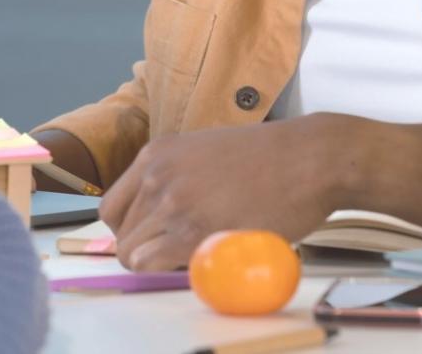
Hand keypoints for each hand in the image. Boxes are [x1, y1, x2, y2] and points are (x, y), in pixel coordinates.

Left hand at [99, 115, 348, 271]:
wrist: (310, 158)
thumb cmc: (270, 158)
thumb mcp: (206, 150)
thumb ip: (177, 176)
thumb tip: (161, 212)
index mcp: (157, 153)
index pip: (111, 207)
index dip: (130, 230)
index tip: (152, 239)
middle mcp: (157, 174)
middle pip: (121, 233)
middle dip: (145, 249)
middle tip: (180, 251)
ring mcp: (173, 202)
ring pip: (132, 254)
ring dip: (158, 263)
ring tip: (196, 253)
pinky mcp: (194, 230)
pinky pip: (153, 264)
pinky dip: (167, 272)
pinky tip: (200, 259)